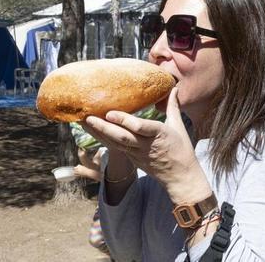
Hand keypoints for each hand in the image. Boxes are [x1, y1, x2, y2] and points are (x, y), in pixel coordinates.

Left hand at [82, 88, 211, 203]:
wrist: (179, 177)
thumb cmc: (181, 150)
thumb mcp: (178, 126)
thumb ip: (172, 106)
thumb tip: (173, 88)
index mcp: (160, 134)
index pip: (140, 127)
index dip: (124, 121)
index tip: (110, 113)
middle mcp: (146, 145)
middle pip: (122, 136)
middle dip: (103, 127)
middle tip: (87, 117)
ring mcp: (137, 154)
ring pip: (115, 143)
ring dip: (98, 133)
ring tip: (83, 121)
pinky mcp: (132, 159)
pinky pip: (115, 148)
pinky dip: (103, 139)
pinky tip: (92, 131)